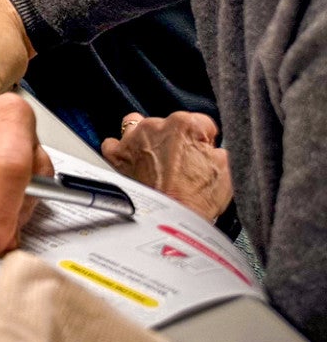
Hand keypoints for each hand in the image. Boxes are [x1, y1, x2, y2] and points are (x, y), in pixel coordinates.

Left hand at [101, 112, 232, 221]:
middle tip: (184, 163)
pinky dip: (121, 150)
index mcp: (186, 124)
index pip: (200, 123)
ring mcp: (134, 139)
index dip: (205, 139)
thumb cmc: (199, 198)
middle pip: (169, 124)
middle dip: (177, 139)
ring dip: (147, 138)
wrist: (172, 219)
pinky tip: (131, 160)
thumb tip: (212, 148)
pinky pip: (113, 144)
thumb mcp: (227, 168)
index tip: (204, 152)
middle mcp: (156, 125)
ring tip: (155, 156)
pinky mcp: (118, 155)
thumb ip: (218, 149)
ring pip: (137, 125)